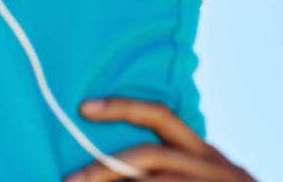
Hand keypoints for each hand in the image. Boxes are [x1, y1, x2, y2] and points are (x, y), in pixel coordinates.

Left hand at [63, 98, 258, 180]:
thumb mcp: (210, 179)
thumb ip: (177, 167)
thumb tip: (123, 168)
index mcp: (206, 155)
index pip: (161, 117)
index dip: (123, 107)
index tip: (85, 108)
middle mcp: (212, 166)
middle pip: (150, 156)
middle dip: (104, 168)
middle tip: (70, 180)